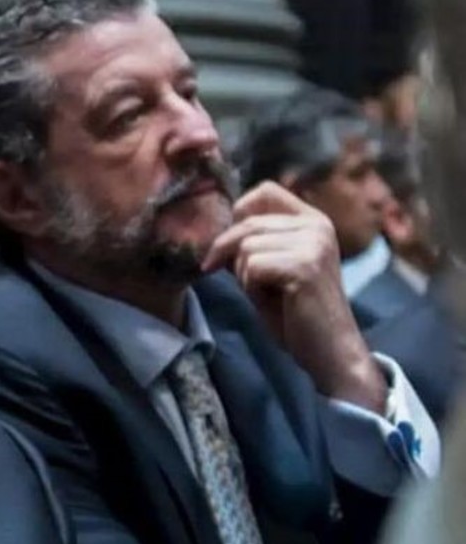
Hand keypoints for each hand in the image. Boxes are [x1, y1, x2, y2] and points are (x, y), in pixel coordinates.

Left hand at [202, 182, 386, 412]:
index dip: (239, 215)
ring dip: (245, 275)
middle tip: (247, 284)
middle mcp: (317, 225)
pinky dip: (252, 288)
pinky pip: (252, 267)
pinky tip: (275, 301)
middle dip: (232, 254)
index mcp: (312, 220)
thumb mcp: (270, 269)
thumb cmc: (295, 313)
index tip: (231, 246)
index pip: (264, 191)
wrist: (329, 352)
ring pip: (246, 246)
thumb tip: (215, 230)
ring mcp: (314, 243)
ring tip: (270, 293)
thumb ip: (251, 244)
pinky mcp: (305, 265)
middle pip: (246, 222)